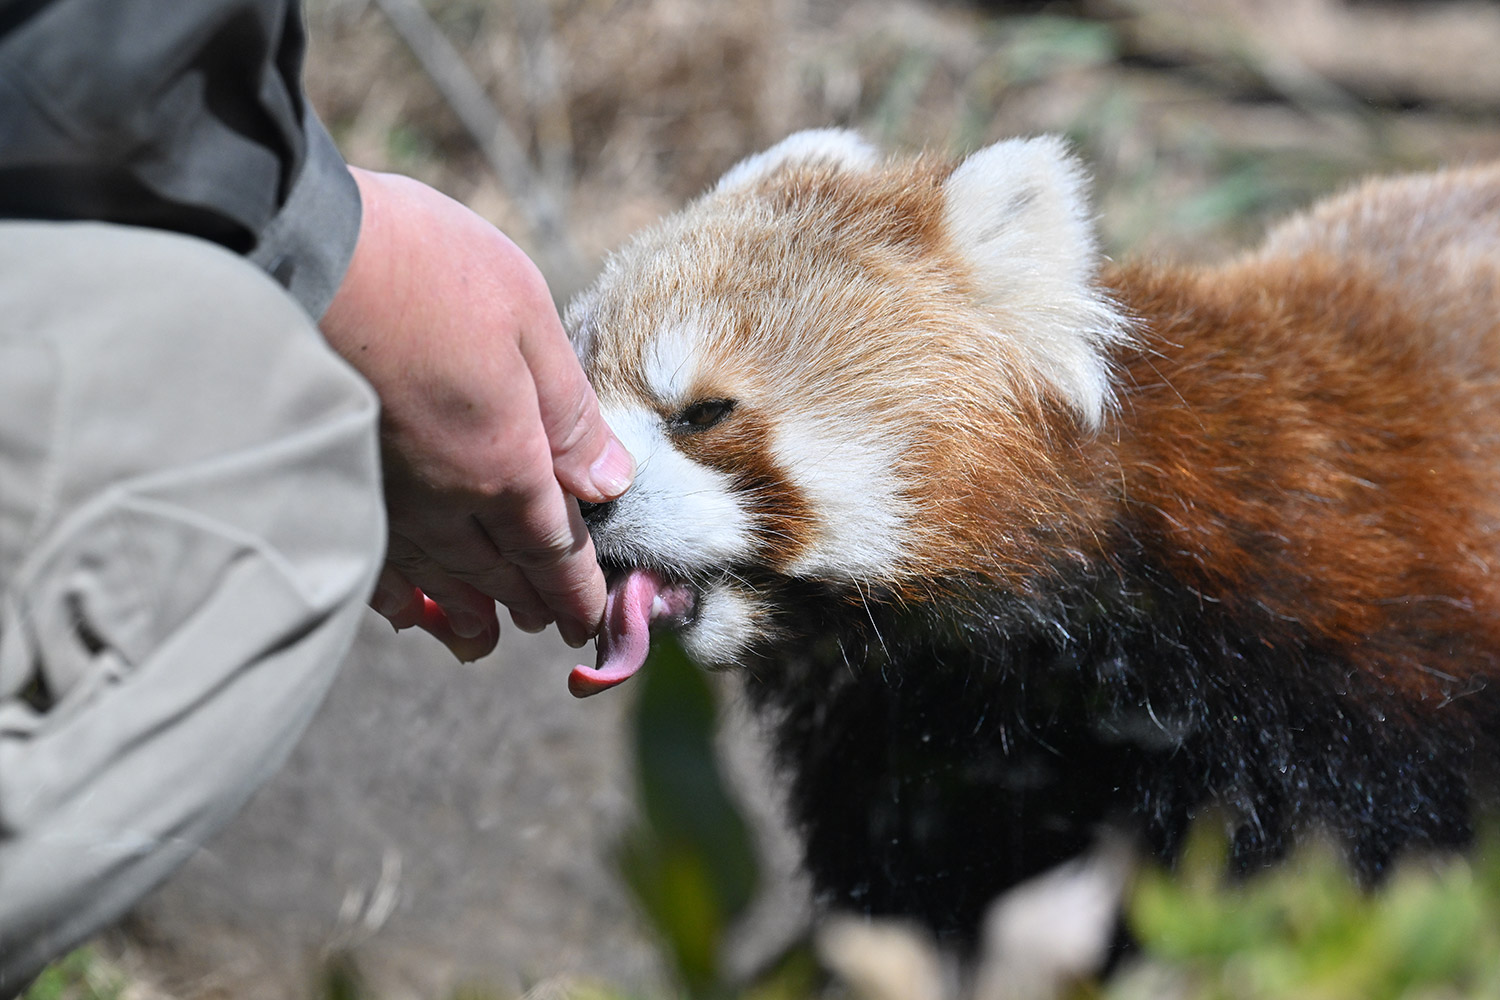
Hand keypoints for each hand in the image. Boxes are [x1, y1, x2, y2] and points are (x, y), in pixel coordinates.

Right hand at [320, 167, 631, 659]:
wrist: (297, 252)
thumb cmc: (425, 272)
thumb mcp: (526, 320)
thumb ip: (569, 412)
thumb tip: (611, 483)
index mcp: (506, 466)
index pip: (552, 549)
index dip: (575, 591)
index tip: (590, 624)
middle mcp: (445, 502)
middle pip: (498, 571)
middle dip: (529, 602)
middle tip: (550, 627)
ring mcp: (384, 499)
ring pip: (435, 577)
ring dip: (464, 610)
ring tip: (480, 639)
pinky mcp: (335, 482)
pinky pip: (372, 561)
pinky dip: (392, 594)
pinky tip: (398, 611)